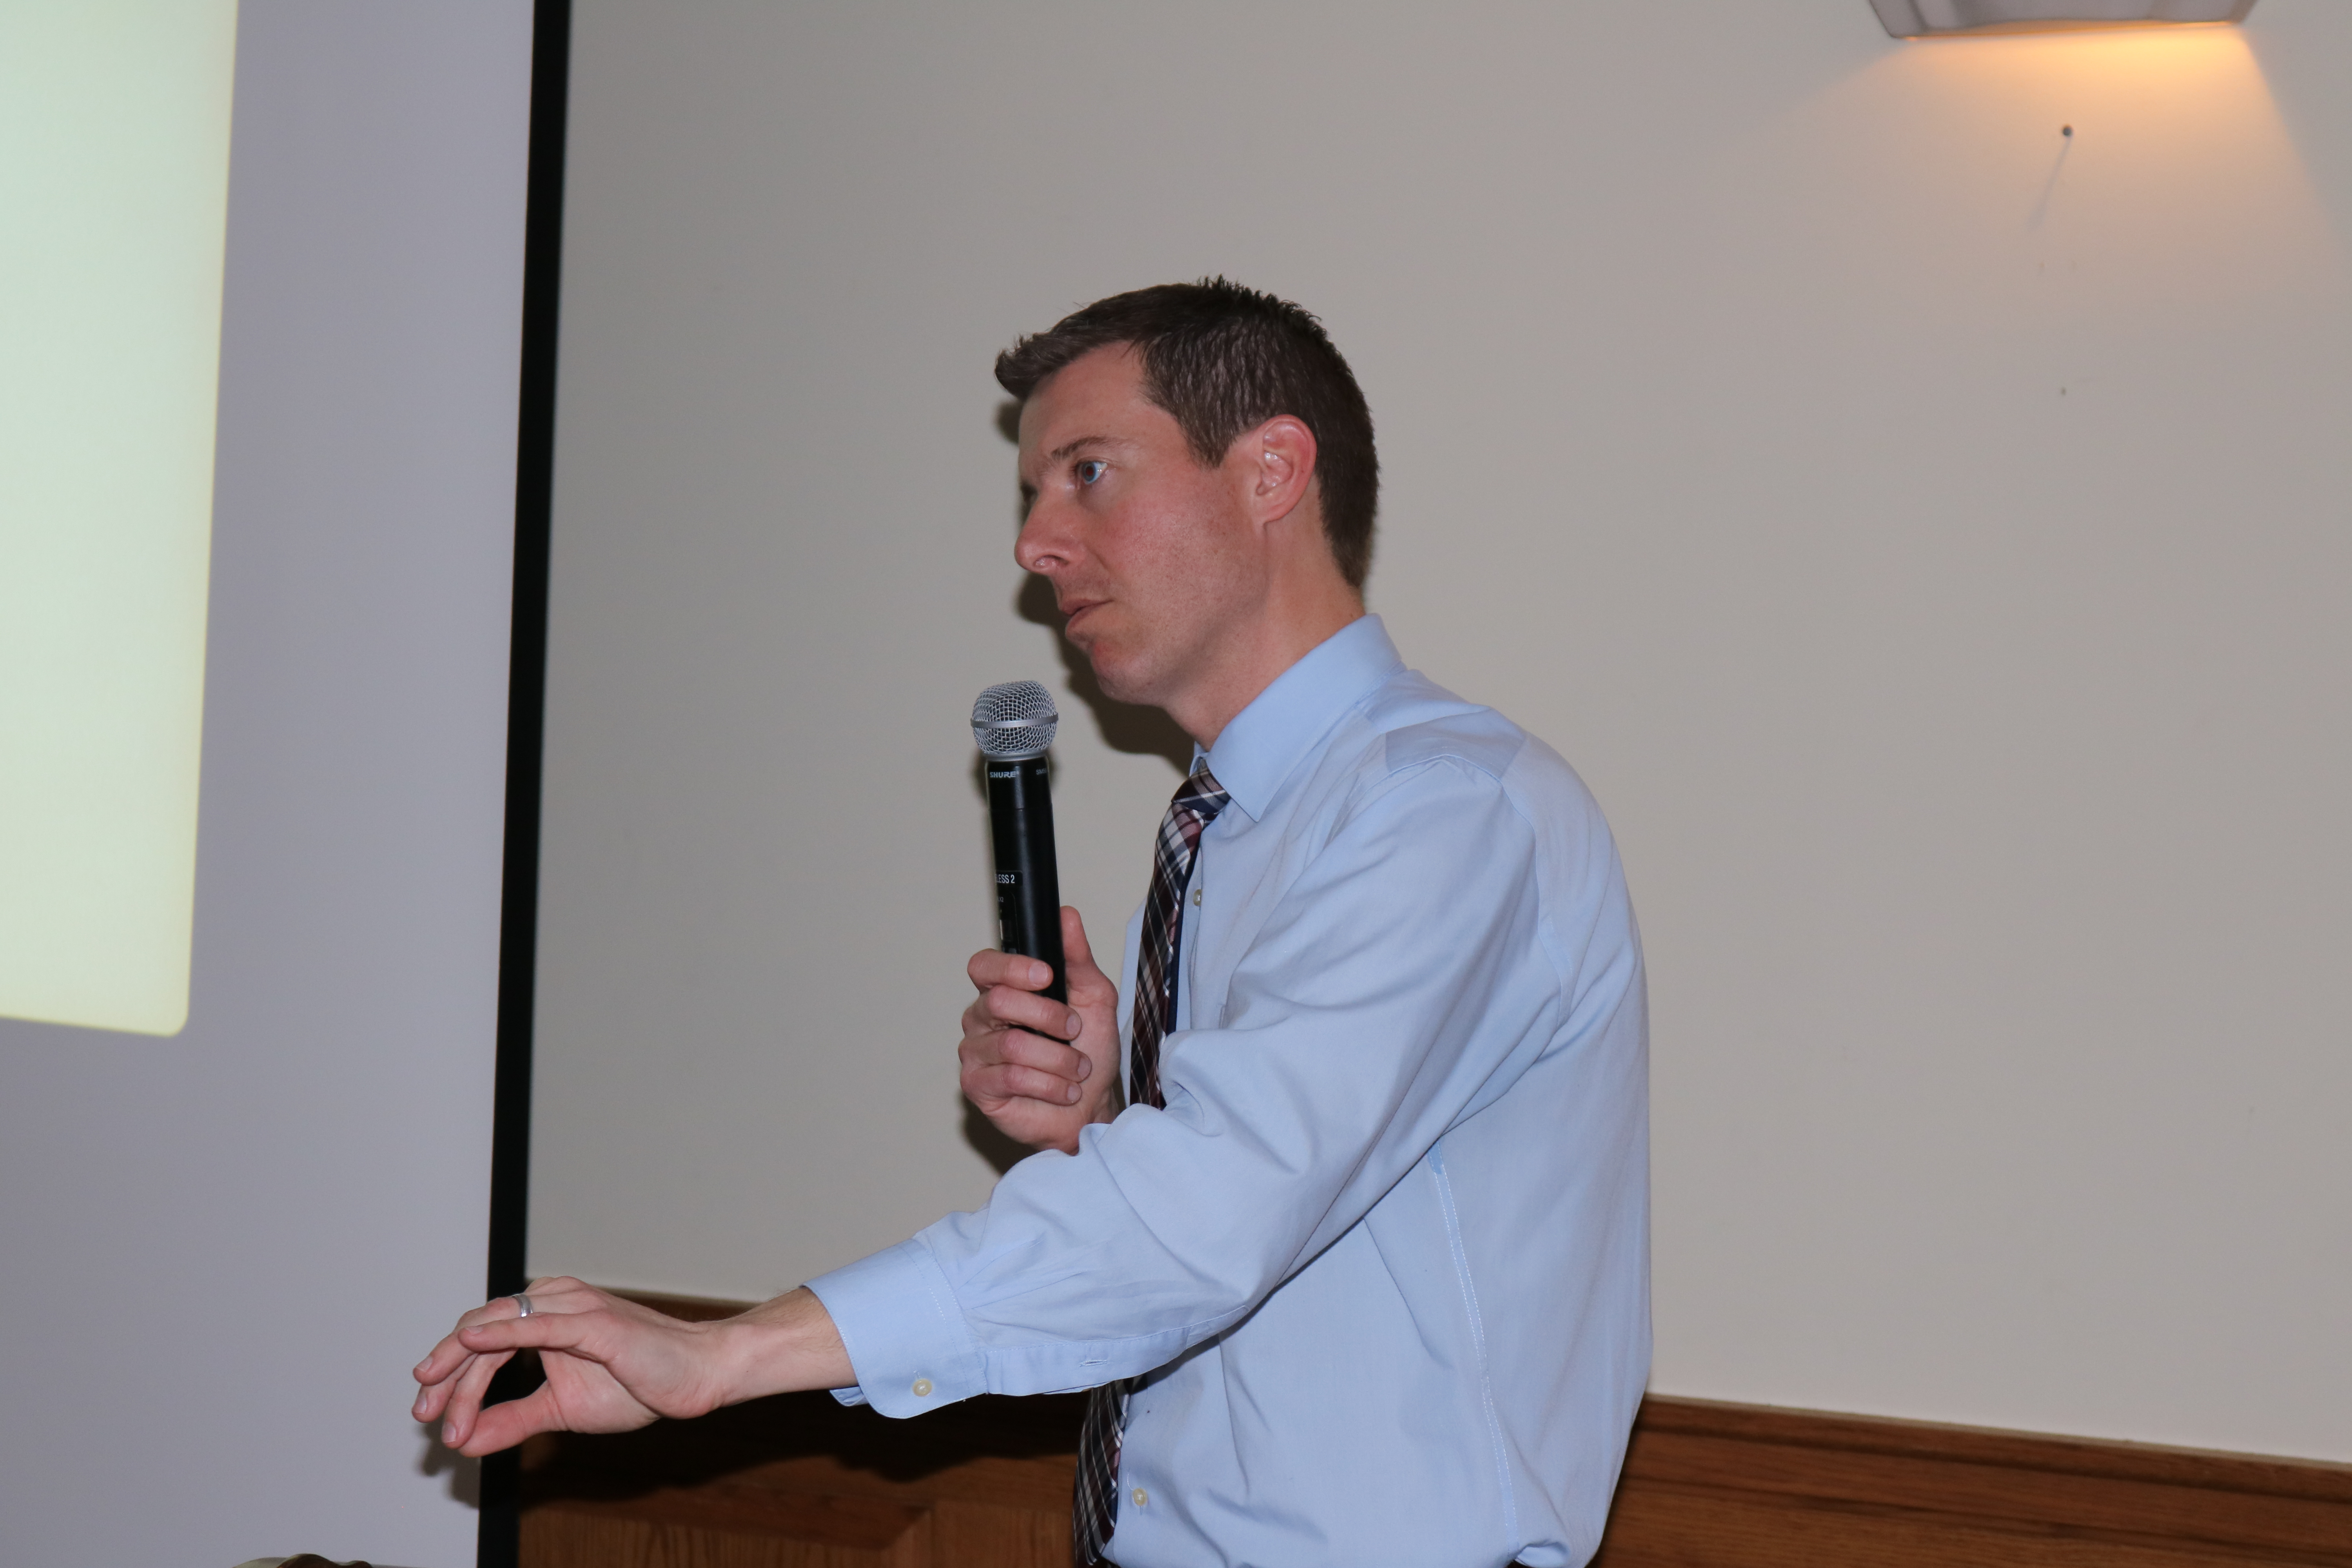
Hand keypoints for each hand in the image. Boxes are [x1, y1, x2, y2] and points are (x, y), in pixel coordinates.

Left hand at [411, 1279, 849, 1455]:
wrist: (695, 1374)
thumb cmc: (638, 1382)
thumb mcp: (562, 1409)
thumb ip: (513, 1419)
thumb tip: (466, 1441)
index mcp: (544, 1313)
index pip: (480, 1339)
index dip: (449, 1378)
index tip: (431, 1418)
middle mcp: (553, 1298)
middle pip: (479, 1330)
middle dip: (444, 1375)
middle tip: (424, 1416)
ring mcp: (573, 1306)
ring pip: (498, 1329)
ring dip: (463, 1371)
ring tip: (443, 1411)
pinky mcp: (593, 1321)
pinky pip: (537, 1324)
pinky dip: (501, 1334)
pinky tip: (473, 1344)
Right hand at [960, 906, 1120, 1153]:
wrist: (1093, 1105)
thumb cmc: (1089, 1051)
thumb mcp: (1094, 998)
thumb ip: (1077, 957)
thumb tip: (1067, 916)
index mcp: (1003, 991)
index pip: (984, 966)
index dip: (1011, 968)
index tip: (1046, 976)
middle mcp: (982, 1019)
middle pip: (999, 1001)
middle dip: (1048, 1017)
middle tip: (1074, 1030)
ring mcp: (976, 1053)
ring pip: (1011, 1044)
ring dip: (1058, 1059)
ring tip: (1076, 1069)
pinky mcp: (977, 1087)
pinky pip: (1009, 1077)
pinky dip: (1049, 1084)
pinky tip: (1063, 1090)